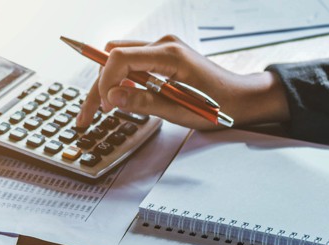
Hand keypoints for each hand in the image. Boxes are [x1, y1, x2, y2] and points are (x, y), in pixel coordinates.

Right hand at [77, 35, 289, 130]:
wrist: (240, 98)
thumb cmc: (217, 105)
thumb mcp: (178, 110)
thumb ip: (143, 102)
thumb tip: (112, 97)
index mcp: (169, 54)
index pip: (121, 57)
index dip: (105, 81)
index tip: (103, 106)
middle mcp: (163, 45)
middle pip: (114, 57)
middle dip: (98, 85)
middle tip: (88, 116)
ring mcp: (163, 48)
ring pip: (119, 59)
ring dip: (107, 83)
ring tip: (100, 110)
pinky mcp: (162, 56)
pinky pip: (132, 63)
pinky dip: (121, 81)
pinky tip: (120, 100)